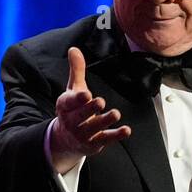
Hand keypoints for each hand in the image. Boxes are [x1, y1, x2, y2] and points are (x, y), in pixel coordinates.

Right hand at [49, 46, 131, 172]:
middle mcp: (71, 121)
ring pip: (94, 128)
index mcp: (64, 106)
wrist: (65, 140)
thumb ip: (76, 70)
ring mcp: (82, 134)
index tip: (85, 93)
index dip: (77, 99)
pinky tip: (126, 130)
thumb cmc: (72, 109)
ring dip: (104, 121)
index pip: (68, 102)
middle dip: (89, 109)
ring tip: (115, 113)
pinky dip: (116, 136)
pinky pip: (105, 139)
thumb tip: (74, 48)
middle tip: (100, 101)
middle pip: (80, 115)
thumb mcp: (73, 89)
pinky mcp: (94, 143)